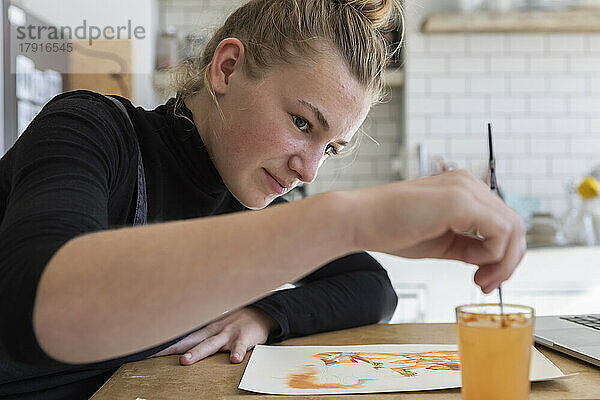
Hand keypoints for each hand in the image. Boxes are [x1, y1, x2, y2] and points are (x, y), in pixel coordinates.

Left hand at [150, 307, 276, 364]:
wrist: (260, 314)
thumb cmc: (234, 323)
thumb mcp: (215, 326)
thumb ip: (200, 335)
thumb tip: (179, 343)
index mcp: (205, 330)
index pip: (180, 337)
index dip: (163, 344)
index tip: (144, 349)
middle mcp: (213, 331)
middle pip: (189, 340)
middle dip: (172, 348)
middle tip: (154, 354)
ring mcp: (228, 334)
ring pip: (211, 344)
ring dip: (198, 352)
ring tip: (186, 360)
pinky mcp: (244, 338)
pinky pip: (240, 347)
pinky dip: (237, 352)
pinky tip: (234, 360)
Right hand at [347, 170, 525, 293]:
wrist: (358, 220)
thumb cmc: (390, 229)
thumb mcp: (441, 241)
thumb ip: (469, 246)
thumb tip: (494, 261)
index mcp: (463, 189)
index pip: (502, 221)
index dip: (503, 255)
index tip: (484, 279)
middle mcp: (468, 183)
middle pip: (514, 225)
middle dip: (508, 261)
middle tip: (487, 286)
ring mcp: (466, 189)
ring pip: (513, 229)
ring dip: (503, 262)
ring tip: (480, 281)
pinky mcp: (461, 201)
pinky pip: (500, 232)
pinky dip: (494, 256)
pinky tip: (473, 266)